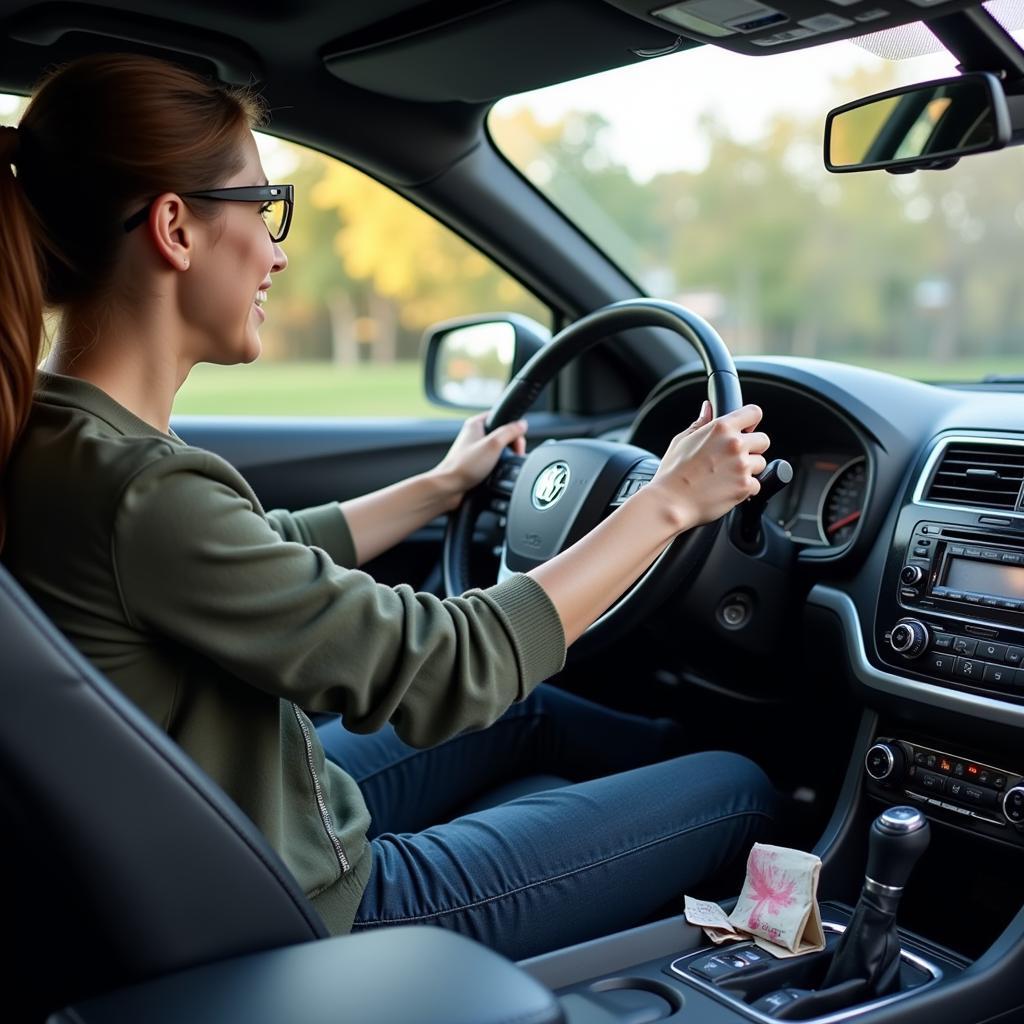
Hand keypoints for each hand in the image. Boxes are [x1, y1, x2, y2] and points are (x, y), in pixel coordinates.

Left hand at [433, 412, 528, 507]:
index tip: (516, 441)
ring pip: (499, 450)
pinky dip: (498, 467)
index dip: (513, 429)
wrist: (449, 488)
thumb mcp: (493, 445)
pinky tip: (496, 473)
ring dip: (505, 458)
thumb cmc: (464, 466)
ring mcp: (475, 450)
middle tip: (512, 455)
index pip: (502, 417)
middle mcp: (474, 435)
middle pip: (502, 435)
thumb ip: (510, 432)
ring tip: (502, 466)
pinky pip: (493, 462)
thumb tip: (522, 424)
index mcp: (476, 424)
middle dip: (511, 446)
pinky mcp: (475, 464)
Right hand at [647, 401, 768, 533]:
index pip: (753, 413)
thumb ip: (700, 423)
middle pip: (763, 440)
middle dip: (752, 448)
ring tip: (727, 475)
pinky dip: (745, 488)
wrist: (670, 502)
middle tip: (734, 457)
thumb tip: (708, 408)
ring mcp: (742, 466)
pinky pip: (756, 485)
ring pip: (760, 463)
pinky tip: (727, 488)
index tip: (747, 428)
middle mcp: (734, 445)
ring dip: (749, 469)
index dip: (751, 421)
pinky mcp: (745, 486)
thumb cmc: (672, 474)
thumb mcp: (682, 441)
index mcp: (721, 428)